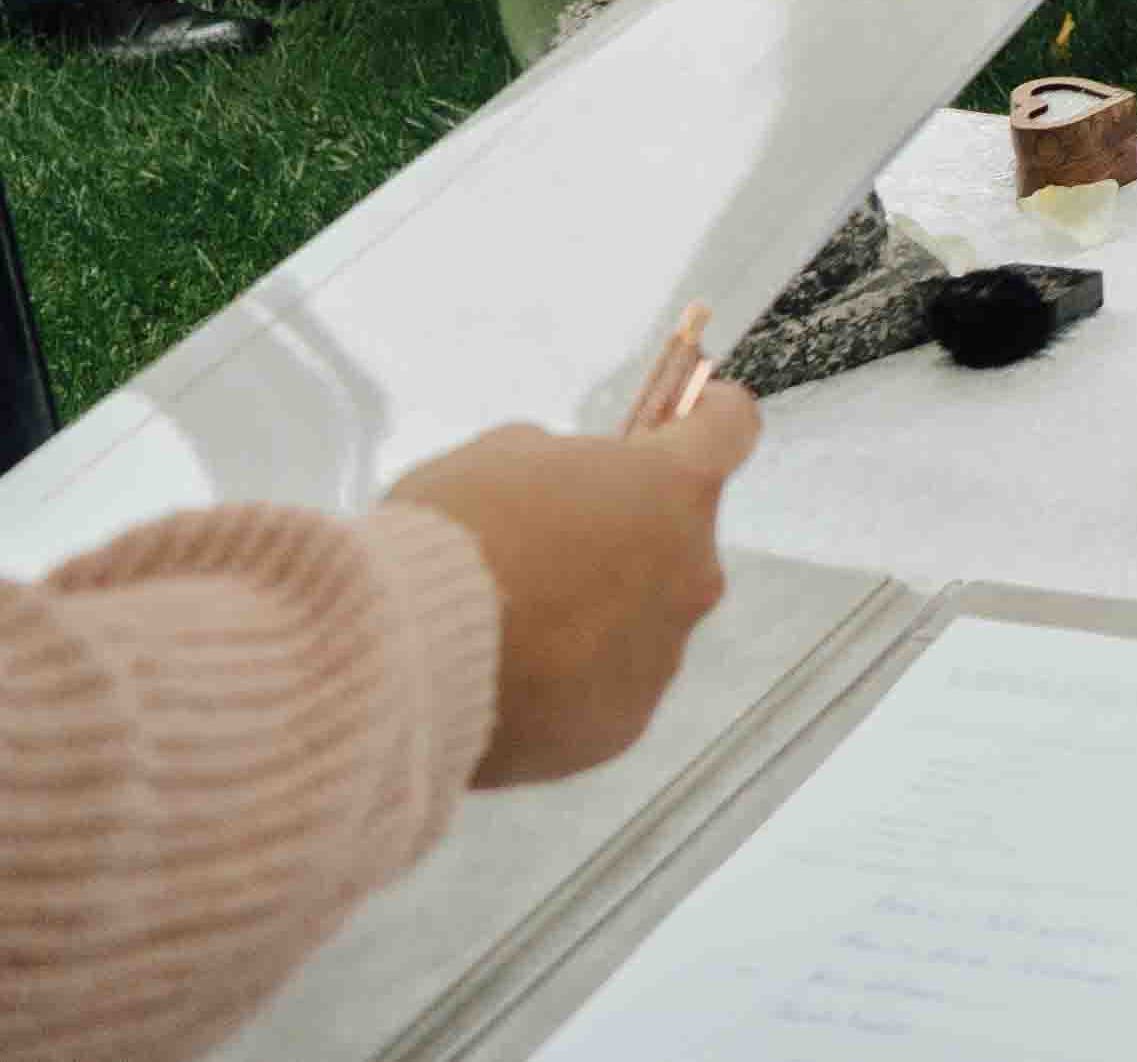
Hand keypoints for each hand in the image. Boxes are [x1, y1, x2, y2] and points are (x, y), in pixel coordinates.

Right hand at [381, 386, 756, 788]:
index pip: (731, 428)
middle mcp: (691, 571)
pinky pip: (607, 685)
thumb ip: (563, 464)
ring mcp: (663, 654)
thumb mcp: (501, 454)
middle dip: (627, 532)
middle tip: (548, 544)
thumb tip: (572, 492)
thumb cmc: (456, 532)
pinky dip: (571, 677)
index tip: (689, 415)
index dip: (709, 415)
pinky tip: (509, 679)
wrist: (405, 658)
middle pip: (677, 536)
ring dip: (597, 611)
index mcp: (674, 487)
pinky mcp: (624, 722)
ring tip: (511, 625)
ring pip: (642, 617)